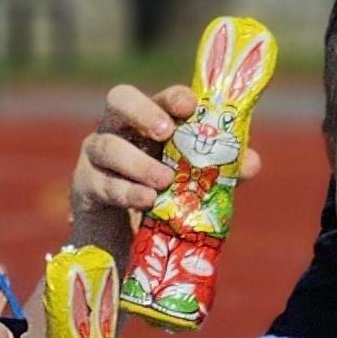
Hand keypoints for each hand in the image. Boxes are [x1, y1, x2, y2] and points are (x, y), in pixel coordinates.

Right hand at [68, 78, 263, 247]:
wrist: (125, 241)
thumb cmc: (163, 198)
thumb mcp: (195, 183)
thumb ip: (222, 170)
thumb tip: (252, 162)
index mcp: (149, 121)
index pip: (159, 97)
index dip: (173, 97)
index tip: (190, 105)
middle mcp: (118, 129)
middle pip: (119, 100)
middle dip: (143, 112)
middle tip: (165, 132)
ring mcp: (96, 155)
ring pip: (108, 146)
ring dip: (138, 163)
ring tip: (163, 181)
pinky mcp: (84, 186)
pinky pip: (101, 183)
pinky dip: (125, 191)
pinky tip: (146, 201)